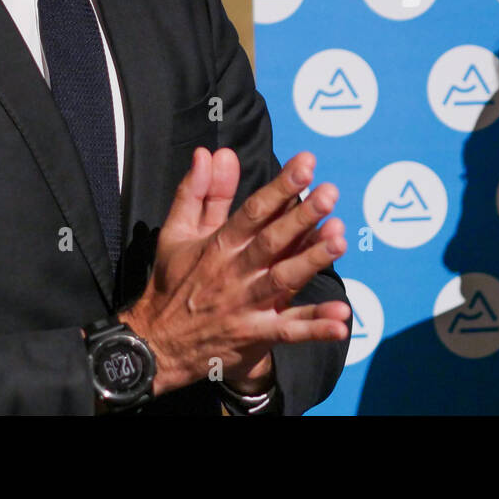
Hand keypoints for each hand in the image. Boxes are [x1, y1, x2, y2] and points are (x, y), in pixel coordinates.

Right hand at [118, 147, 349, 395]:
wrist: (157, 345)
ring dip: (312, 261)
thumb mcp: (176, 233)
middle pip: (272, 241)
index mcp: (219, 245)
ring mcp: (247, 305)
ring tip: (340, 241)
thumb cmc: (172, 282)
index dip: (280, 187)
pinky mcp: (257, 335)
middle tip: (330, 194)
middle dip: (301, 217)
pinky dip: (315, 327)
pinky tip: (342, 320)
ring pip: (284, 279)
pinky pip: (289, 331)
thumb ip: (198, 192)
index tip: (306, 164)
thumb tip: (208, 153)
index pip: (254, 211)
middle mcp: (235, 272)